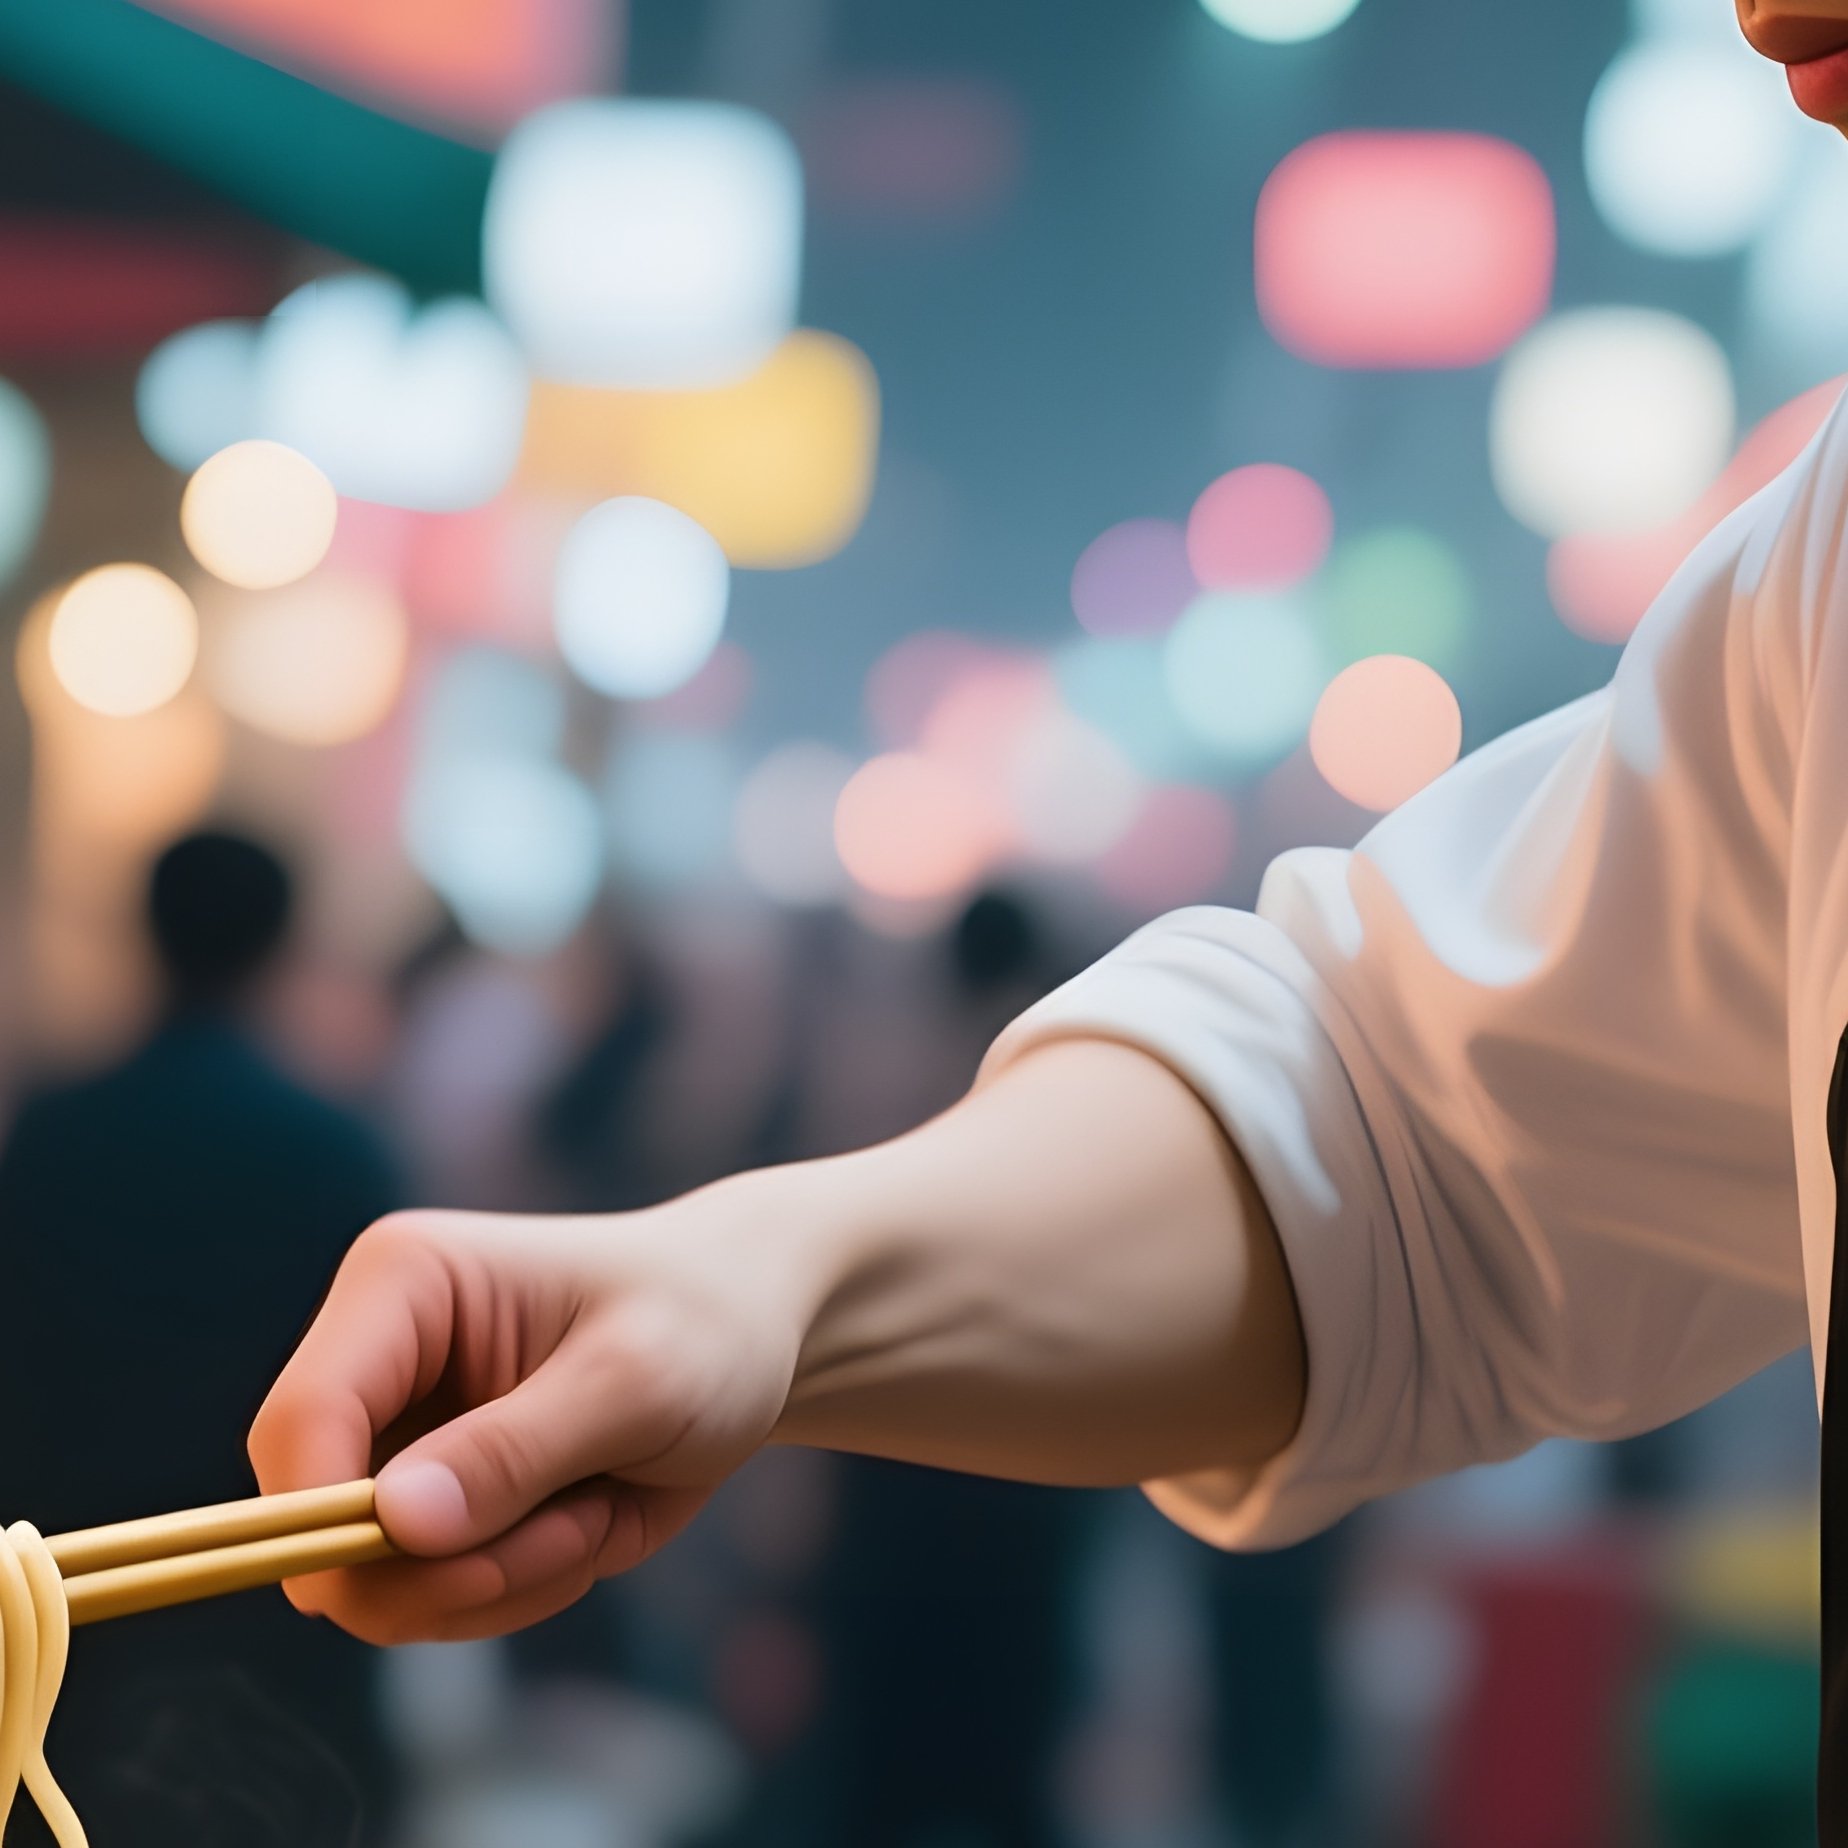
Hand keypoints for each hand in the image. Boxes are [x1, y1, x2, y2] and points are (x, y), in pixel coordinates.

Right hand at [249, 1178, 817, 1643]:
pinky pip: (428, 1596)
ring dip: (497, 1581)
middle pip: (316, 1524)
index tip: (442, 1566)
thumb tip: (395, 1523)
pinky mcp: (430, 1497)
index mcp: (401, 1282)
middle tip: (576, 1540)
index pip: (303, 1421)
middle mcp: (375, 1358)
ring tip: (596, 1516)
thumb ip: (517, 1450)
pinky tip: (585, 1528)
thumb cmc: (704, 1323)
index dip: (331, 1521)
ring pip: (374, 1581)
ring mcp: (397, 1435)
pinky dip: (511, 1590)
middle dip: (447, 1566)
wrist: (753, 1332)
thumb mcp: (635, 1382)